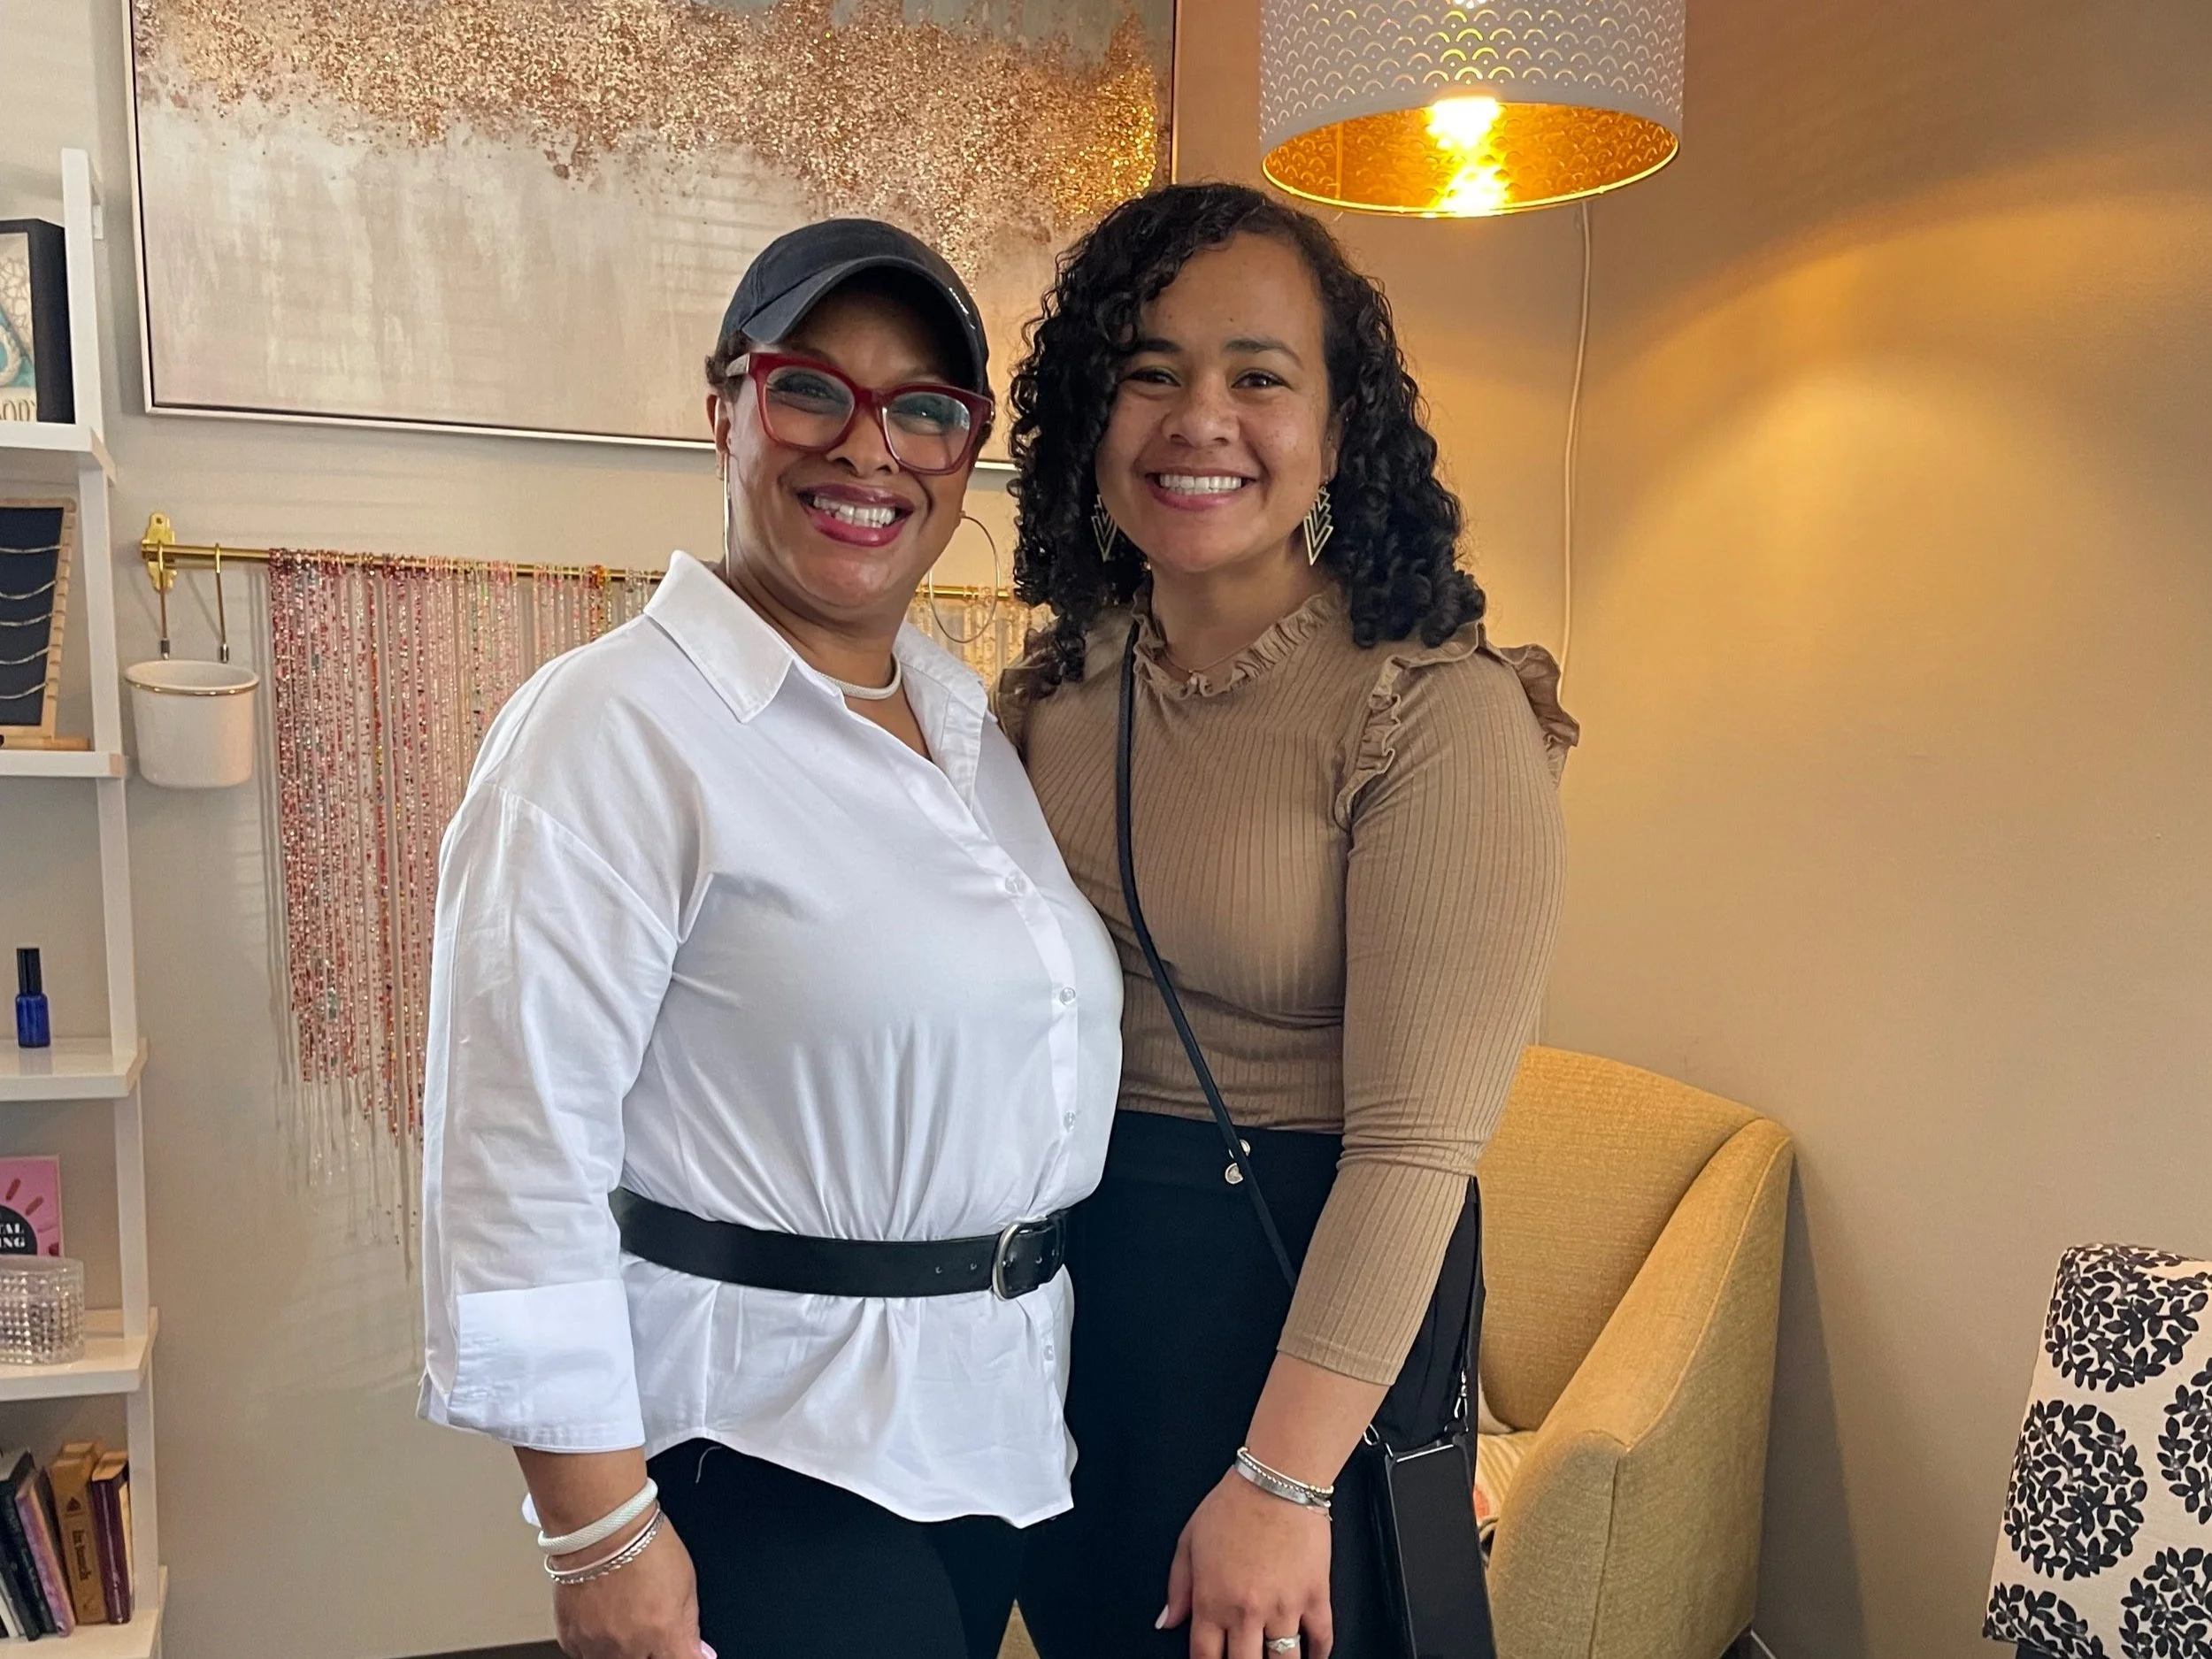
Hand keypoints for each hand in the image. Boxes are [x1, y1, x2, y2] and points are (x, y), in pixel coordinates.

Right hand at [552, 1516, 712, 1658]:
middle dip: (652, 1650)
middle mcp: (629, 1646)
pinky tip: (604, 1619)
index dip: (684, 1655)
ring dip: (625, 1650)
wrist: (599, 1527)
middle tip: (650, 1624)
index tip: (682, 1648)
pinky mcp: (571, 1639)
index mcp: (663, 1633)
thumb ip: (689, 1625)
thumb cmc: (643, 1543)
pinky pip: (586, 1655)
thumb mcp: (685, 1581)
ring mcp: (597, 1645)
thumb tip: (700, 1653)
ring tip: (625, 1617)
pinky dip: (597, 1645)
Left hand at [1161, 1469, 1332, 1658]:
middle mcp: (1246, 1611)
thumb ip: (1177, 1587)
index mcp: (1211, 1600)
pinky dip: (1319, 1655)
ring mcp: (1284, 1607)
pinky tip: (1313, 1657)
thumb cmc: (1233, 1504)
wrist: (1276, 1480)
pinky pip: (1322, 1639)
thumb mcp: (1189, 1540)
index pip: (1205, 1658)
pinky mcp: (1315, 1596)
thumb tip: (1166, 1621)